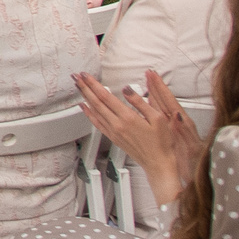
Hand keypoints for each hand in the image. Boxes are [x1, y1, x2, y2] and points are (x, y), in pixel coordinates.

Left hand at [76, 69, 205, 191]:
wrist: (159, 164)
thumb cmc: (162, 143)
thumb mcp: (158, 118)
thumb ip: (140, 102)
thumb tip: (127, 89)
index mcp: (128, 118)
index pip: (105, 96)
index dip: (93, 84)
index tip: (86, 75)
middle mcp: (117, 125)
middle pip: (96, 102)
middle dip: (85, 87)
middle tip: (76, 77)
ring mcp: (114, 132)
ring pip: (94, 111)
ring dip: (85, 97)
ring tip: (78, 87)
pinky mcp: (113, 138)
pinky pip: (97, 123)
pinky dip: (89, 114)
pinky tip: (85, 108)